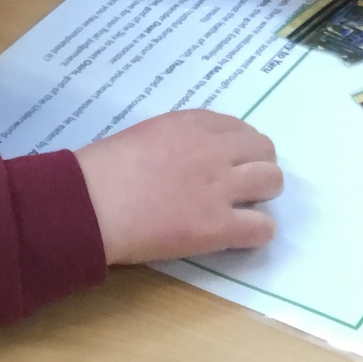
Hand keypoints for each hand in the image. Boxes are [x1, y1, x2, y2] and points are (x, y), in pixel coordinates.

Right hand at [75, 111, 282, 263]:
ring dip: (263, 194)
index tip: (228, 160)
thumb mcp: (142, 137)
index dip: (238, 146)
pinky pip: (263, 228)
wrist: (90, 203)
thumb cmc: (99, 171)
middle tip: (240, 185)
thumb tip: (182, 161)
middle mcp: (214, 150)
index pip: (237, 127)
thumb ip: (172, 143)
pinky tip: (241, 236)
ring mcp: (220, 188)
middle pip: (264, 149)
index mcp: (191, 125)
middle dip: (257, 165)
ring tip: (246, 208)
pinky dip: (257, 232)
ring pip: (272, 181)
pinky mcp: (219, 226)